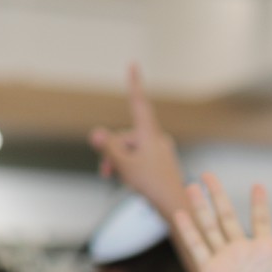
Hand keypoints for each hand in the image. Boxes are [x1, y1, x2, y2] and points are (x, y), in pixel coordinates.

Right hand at [88, 64, 190, 216]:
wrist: (176, 207)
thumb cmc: (152, 186)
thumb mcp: (124, 166)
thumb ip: (109, 148)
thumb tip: (95, 133)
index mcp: (150, 135)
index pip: (139, 103)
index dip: (134, 84)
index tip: (133, 64)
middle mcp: (157, 139)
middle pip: (126, 136)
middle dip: (112, 152)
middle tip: (105, 173)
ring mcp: (160, 151)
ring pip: (131, 150)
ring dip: (119, 163)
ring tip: (117, 179)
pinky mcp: (160, 163)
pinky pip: (139, 159)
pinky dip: (130, 168)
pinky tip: (131, 183)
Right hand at [170, 176, 271, 271]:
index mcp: (268, 252)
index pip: (260, 220)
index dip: (258, 203)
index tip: (257, 185)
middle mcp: (244, 254)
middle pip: (226, 217)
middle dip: (216, 195)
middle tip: (207, 174)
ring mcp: (226, 262)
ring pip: (208, 226)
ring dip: (199, 206)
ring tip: (191, 183)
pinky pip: (196, 247)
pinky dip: (188, 230)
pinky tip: (180, 212)